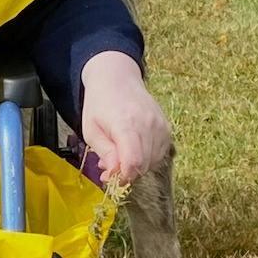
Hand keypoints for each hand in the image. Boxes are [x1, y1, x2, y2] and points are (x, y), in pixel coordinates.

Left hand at [79, 52, 169, 186]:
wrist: (117, 79)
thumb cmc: (100, 104)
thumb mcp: (91, 130)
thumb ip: (105, 152)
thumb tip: (114, 174)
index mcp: (126, 124)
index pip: (133, 162)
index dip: (123, 177)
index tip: (110, 178)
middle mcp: (148, 125)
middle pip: (144, 165)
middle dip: (127, 173)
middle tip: (109, 166)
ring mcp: (160, 126)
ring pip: (153, 162)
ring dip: (136, 166)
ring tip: (120, 154)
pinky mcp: (166, 127)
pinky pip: (160, 153)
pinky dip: (147, 158)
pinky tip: (133, 149)